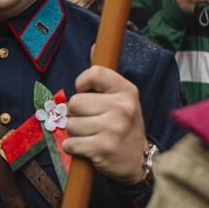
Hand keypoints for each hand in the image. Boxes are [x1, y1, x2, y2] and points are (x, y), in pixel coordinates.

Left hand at [64, 65, 148, 184]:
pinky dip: (74, 147)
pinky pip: (70, 143)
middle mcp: (122, 107)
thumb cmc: (124, 126)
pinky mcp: (102, 148)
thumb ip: (103, 76)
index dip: (82, 84)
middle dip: (77, 114)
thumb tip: (94, 46)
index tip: (87, 94)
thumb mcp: (122, 98)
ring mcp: (113, 128)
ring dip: (76, 133)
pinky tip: (88, 149)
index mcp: (126, 90)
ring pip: (71, 124)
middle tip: (92, 122)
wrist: (138, 161)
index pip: (94, 73)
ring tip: (92, 136)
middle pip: (75, 102)